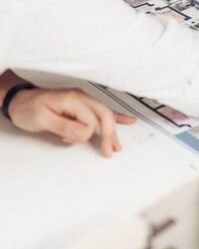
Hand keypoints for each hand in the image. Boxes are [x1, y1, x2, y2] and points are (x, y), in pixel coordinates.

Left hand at [8, 88, 135, 156]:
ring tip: (118, 146)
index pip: (90, 120)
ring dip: (112, 131)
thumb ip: (65, 125)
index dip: (84, 133)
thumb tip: (86, 133)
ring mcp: (83, 101)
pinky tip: (128, 120)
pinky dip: (116, 117)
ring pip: (105, 115)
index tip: (68, 139)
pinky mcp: (82, 106)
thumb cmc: (28, 108)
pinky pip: (102, 112)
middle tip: (110, 151)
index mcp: (73, 100)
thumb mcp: (42, 119)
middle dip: (109, 134)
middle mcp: (82, 98)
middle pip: (104, 115)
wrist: (19, 100)